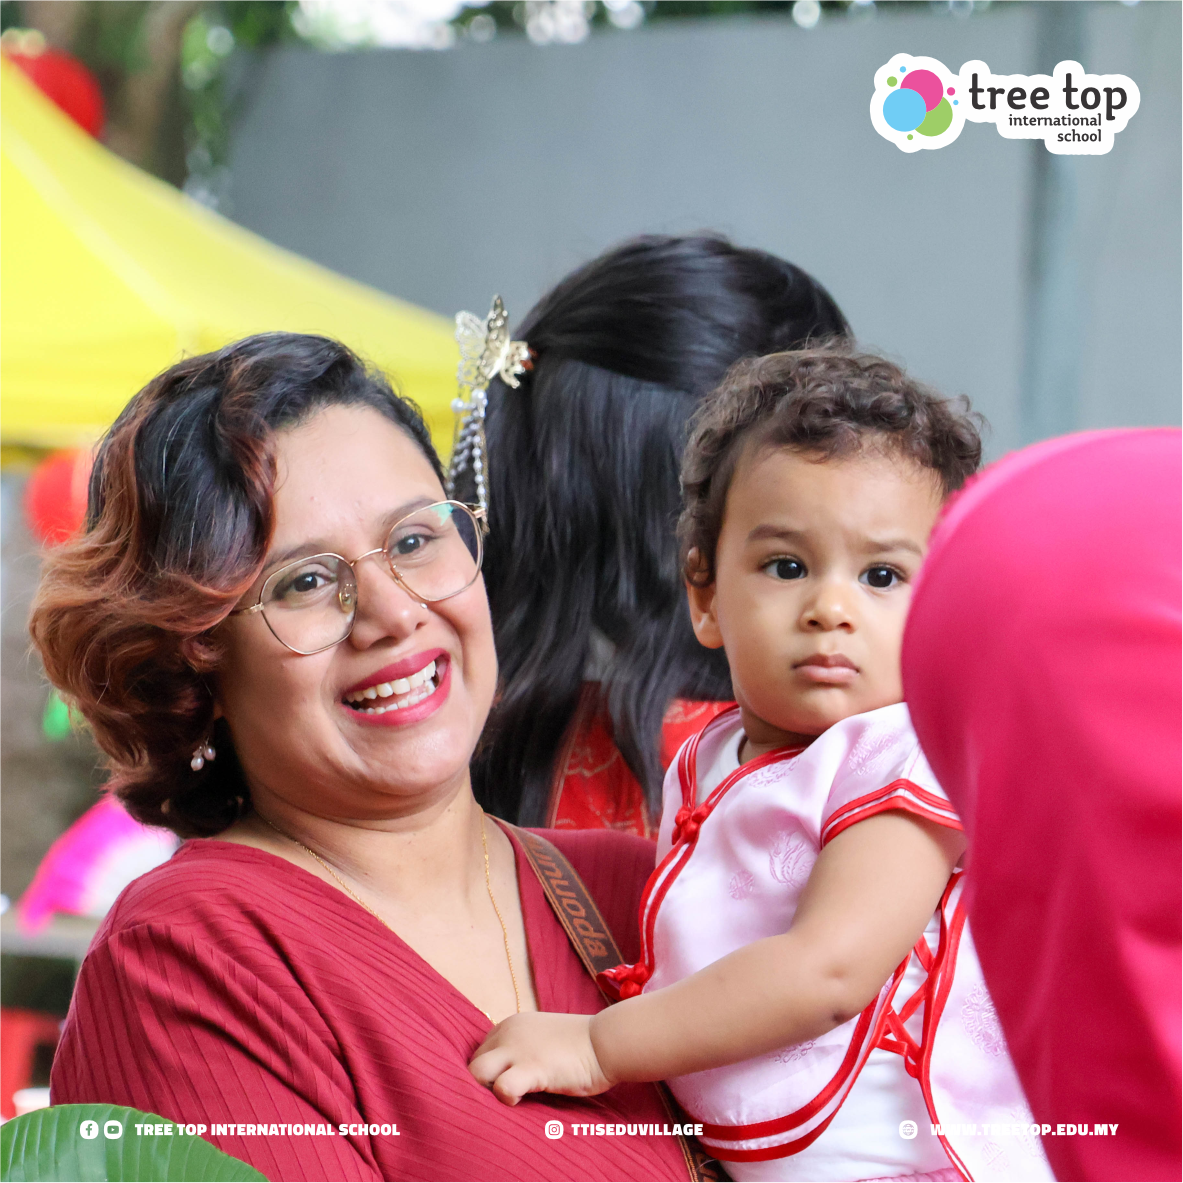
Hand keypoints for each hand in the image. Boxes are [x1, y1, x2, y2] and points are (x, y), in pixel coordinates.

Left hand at [468, 1012, 612, 1105]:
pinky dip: (504, 1099)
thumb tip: (503, 1073)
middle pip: (473, 1064)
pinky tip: (520, 1101)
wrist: (606, 1041)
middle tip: (500, 1100)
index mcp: (509, 1025)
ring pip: (476, 1073)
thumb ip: (519, 1049)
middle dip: (479, 1085)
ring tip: (506, 1102)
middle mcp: (508, 1033)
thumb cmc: (578, 1045)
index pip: (479, 1053)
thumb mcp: (540, 1038)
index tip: (500, 1087)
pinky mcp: (532, 1068)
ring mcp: (518, 1049)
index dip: (486, 1075)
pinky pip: (502, 1088)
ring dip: (484, 1092)